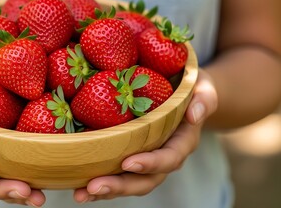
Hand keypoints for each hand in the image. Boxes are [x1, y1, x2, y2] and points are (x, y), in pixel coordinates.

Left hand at [73, 69, 217, 202]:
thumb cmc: (187, 86)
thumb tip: (194, 114)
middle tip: (95, 187)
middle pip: (145, 180)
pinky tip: (77, 186)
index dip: (150, 163)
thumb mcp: (201, 87)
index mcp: (182, 142)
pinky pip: (116, 174)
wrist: (178, 92)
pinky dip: (97, 182)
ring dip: (105, 191)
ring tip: (81, 194)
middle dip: (120, 186)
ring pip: (128, 183)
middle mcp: (164, 157)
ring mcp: (146, 160)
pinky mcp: (128, 158)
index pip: (169, 158)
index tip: (128, 163)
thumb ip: (204, 99)